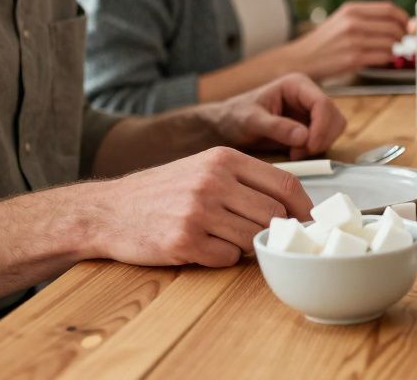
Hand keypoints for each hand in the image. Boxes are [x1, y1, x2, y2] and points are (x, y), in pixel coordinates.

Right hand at [89, 147, 311, 267]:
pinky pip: (226, 258)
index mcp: (224, 158)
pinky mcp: (184, 241)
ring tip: (222, 237)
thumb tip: (293, 204)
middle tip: (261, 235)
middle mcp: (213, 181)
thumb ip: (246, 180)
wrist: (107, 211)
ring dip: (245, 245)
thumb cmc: (163, 191)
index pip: (285, 183)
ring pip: (252, 238)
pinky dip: (221, 258)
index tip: (310, 221)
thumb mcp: (204, 168)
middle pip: (273, 213)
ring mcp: (198, 211)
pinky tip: (202, 247)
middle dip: (273, 229)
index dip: (304, 207)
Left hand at [209, 74, 345, 160]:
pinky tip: (296, 152)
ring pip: (334, 128)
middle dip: (321, 138)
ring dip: (320, 144)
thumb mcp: (251, 121)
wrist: (227, 125)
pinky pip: (326, 138)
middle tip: (299, 153)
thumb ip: (276, 127)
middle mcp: (308, 95)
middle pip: (334, 116)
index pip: (323, 103)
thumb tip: (304, 136)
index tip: (309, 147)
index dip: (322, 127)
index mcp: (296, 85)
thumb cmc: (235, 117)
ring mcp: (312, 110)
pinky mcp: (312, 125)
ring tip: (295, 153)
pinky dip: (316, 148)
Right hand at [287, 0, 408, 78]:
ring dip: (395, 48)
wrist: (301, 59)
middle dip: (403, 35)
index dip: (404, 18)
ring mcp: (353, 41)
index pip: (389, 9)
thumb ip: (370, 18)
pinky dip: (387, 58)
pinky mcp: (353, 59)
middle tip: (402, 41)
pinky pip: (383, 57)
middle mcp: (353, 22)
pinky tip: (381, 58)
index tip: (408, 25)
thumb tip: (405, 22)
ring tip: (389, 50)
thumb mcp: (344, 20)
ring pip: (391, 42)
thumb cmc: (327, 41)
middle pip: (394, 26)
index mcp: (352, 9)